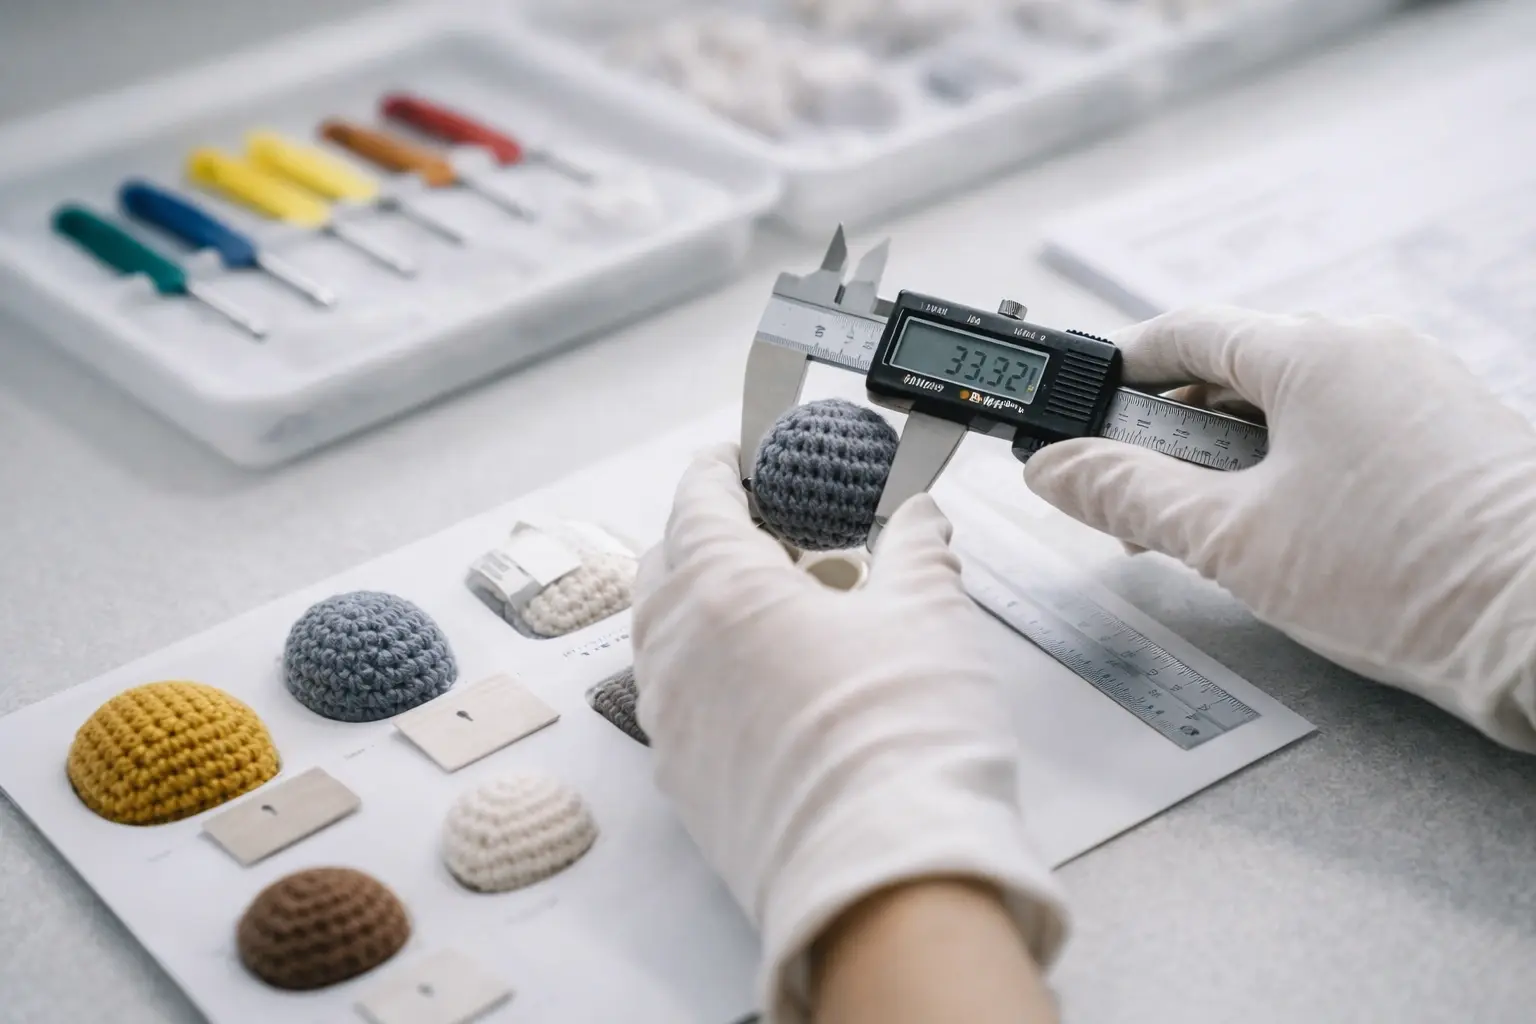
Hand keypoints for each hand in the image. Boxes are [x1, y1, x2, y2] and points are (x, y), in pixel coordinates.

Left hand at [632, 443, 1066, 1021]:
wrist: (885, 880)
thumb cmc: (904, 739)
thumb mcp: (930, 616)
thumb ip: (917, 550)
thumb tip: (920, 519)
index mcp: (723, 591)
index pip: (697, 500)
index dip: (718, 468)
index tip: (736, 454)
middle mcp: (677, 651)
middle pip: (666, 565)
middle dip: (706, 536)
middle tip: (771, 531)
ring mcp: (671, 723)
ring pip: (665, 636)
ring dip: (705, 606)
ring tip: (779, 610)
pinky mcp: (684, 783)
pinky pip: (677, 701)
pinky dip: (708, 671)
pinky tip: (771, 684)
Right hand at [1024, 307, 1535, 749]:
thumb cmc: (1413, 577)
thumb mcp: (1235, 540)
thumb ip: (1130, 496)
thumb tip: (1058, 469)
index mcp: (1315, 352)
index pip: (1184, 332)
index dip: (1117, 370)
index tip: (1078, 408)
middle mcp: (1373, 351)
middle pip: (1234, 372)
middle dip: (1170, 435)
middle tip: (1131, 500)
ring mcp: (1420, 391)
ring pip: (1290, 407)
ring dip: (1230, 460)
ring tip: (1206, 533)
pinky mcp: (1452, 437)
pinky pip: (1344, 432)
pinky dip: (1291, 470)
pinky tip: (1282, 535)